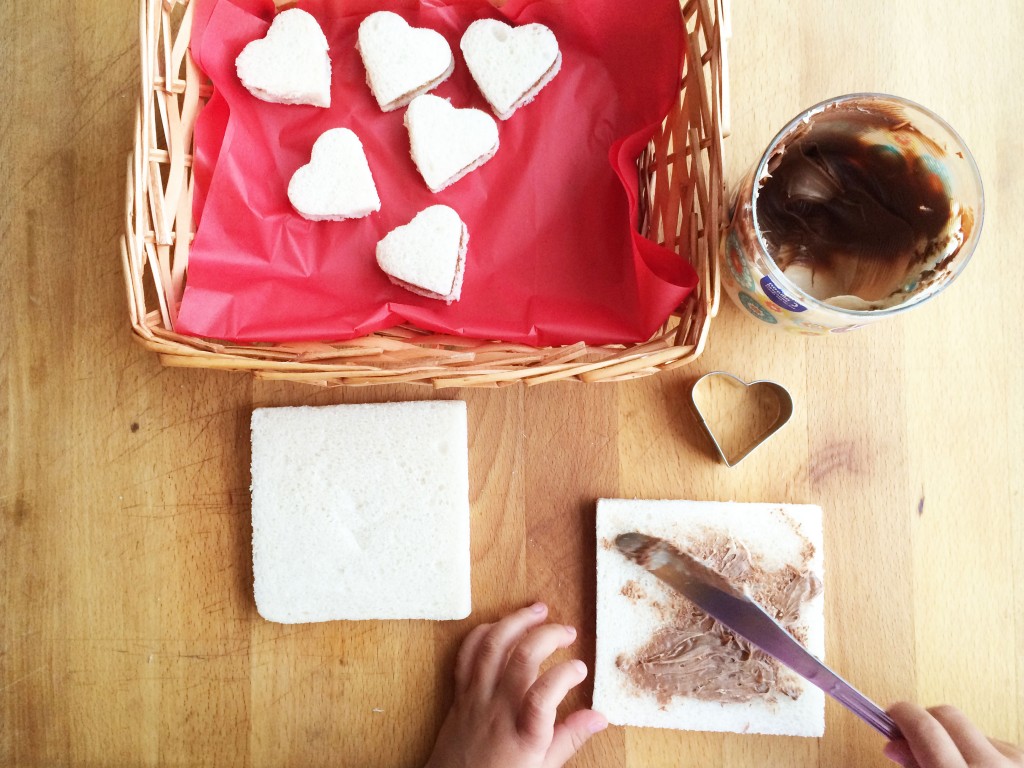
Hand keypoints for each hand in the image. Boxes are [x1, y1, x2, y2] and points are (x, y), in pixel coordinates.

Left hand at [424, 602, 608, 767]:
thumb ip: (570, 739)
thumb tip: (600, 717)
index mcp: (523, 736)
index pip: (544, 696)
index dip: (565, 675)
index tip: (581, 668)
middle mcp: (498, 711)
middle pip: (520, 659)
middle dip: (547, 635)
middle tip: (568, 632)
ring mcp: (476, 698)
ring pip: (492, 647)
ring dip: (516, 621)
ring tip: (538, 610)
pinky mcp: (460, 693)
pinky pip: (467, 654)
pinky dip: (484, 632)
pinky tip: (501, 625)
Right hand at [885, 702, 1023, 767]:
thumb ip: (914, 767)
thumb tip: (896, 745)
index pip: (924, 726)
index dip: (901, 715)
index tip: (891, 715)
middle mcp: (994, 765)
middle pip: (946, 715)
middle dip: (925, 720)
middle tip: (911, 736)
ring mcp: (1017, 761)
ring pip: (972, 728)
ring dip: (954, 739)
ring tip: (948, 763)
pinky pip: (996, 743)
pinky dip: (980, 751)